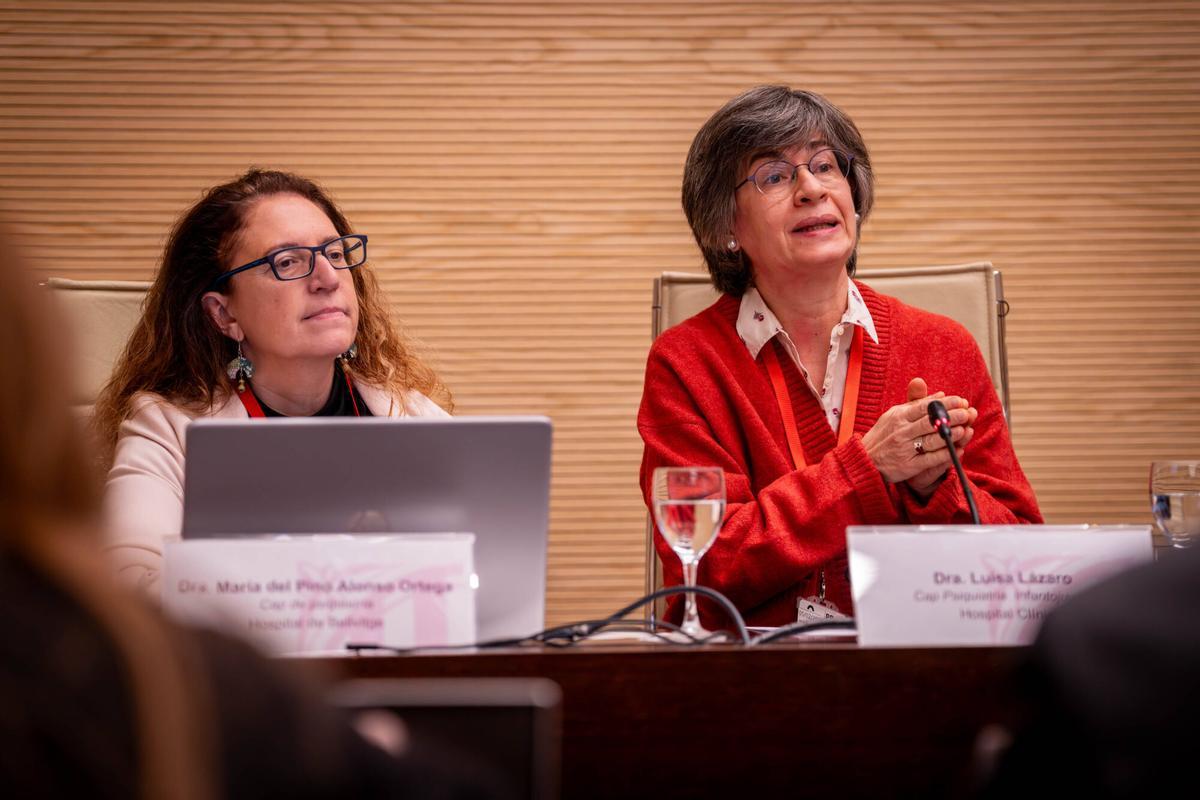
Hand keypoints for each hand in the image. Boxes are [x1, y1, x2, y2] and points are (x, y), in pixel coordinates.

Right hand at [861, 377, 975, 485]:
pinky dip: (944, 455)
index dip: (944, 404)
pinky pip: (930, 460)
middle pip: (930, 422)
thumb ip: (917, 404)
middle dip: (951, 417)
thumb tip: (940, 395)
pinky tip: (957, 450)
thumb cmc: (883, 436)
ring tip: (964, 430)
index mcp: (898, 416)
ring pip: (931, 441)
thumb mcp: (895, 415)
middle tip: (967, 413)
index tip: (960, 401)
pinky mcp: (908, 466)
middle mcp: (901, 432)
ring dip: (949, 435)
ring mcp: (904, 449)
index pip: (925, 407)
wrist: (865, 460)